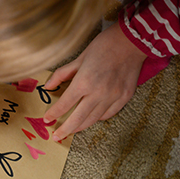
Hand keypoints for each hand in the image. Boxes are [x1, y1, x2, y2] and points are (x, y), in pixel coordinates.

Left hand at [43, 22, 146, 140]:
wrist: (132, 41)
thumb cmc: (103, 46)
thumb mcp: (78, 58)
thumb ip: (62, 74)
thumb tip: (47, 86)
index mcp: (84, 83)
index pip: (64, 105)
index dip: (54, 114)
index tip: (46, 120)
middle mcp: (98, 93)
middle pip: (78, 119)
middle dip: (65, 130)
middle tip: (56, 136)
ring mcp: (113, 97)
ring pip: (94, 119)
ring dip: (81, 127)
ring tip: (71, 131)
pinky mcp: (125, 97)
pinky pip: (109, 114)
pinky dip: (98, 118)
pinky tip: (91, 119)